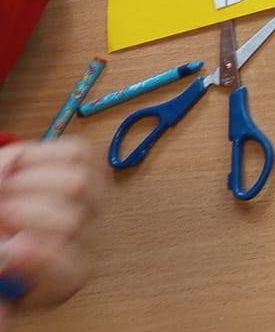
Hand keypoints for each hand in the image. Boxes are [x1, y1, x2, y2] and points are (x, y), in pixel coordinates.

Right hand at [0, 139, 100, 320]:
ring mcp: (98, 199)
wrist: (22, 226)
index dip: (37, 257)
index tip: (8, 249)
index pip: (67, 269)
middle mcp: (92, 238)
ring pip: (76, 181)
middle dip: (22, 211)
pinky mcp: (94, 166)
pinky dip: (40, 155)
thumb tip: (6, 280)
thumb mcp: (5, 280)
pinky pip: (75, 153)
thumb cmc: (10, 258)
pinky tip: (17, 168)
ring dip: (27, 181)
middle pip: (69, 219)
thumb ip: (4, 288)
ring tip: (1, 189)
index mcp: (67, 278)